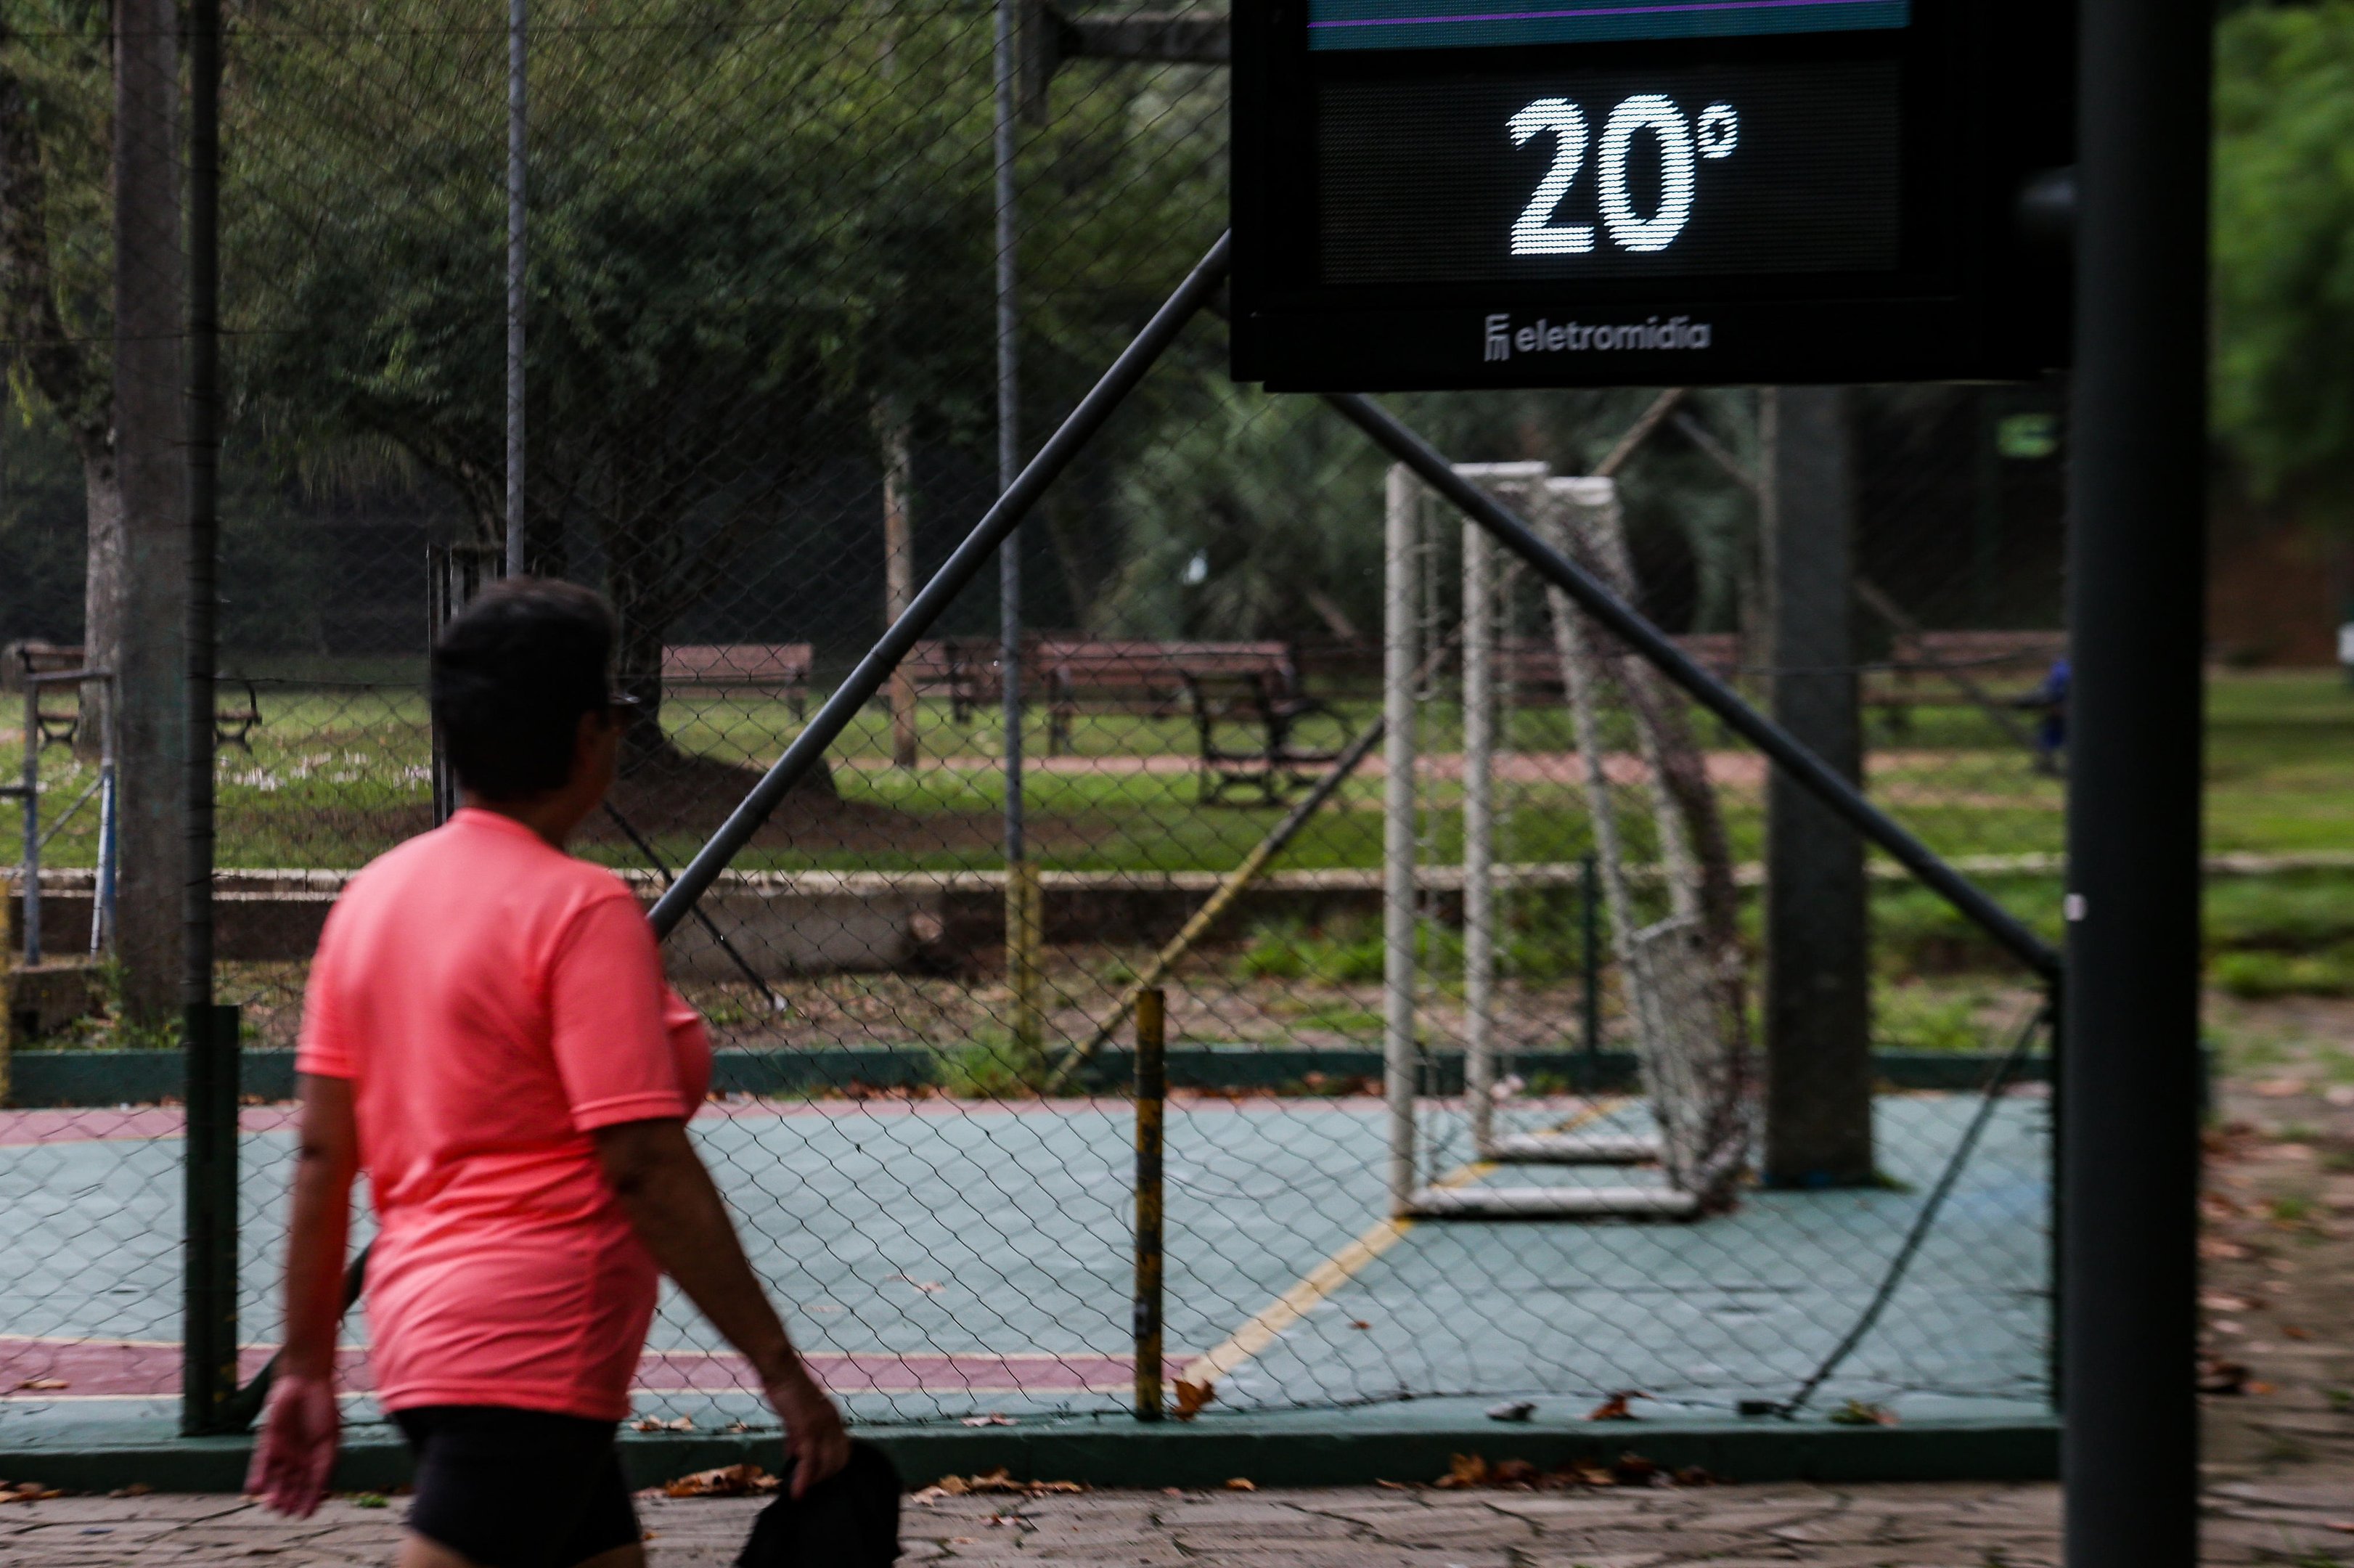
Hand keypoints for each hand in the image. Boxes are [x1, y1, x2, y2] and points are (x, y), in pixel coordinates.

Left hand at [246, 1369, 340, 1516]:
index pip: (313, 1484)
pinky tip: (255, 1490)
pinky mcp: (268, 1442)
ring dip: (273, 1493)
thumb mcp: (329, 1441)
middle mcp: (300, 1456)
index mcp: (319, 1456)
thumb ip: (324, 1466)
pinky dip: (257, 1478)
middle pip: (293, 1485)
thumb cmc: (322, 1409)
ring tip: (271, 1506)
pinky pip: (260, 1464)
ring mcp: (283, 1450)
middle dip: (289, 1500)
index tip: (304, 1515)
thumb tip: (320, 1491)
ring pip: (276, 1478)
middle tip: (285, 1513)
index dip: (309, 1500)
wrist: (304, 1383)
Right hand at [762, 1363, 849, 1498]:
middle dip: (826, 1477)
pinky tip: (796, 1491)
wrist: (780, 1369)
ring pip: (827, 1464)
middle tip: (808, 1487)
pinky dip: (804, 1479)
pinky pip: (809, 1461)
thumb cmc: (785, 1389)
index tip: (817, 1477)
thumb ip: (797, 1435)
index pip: (842, 1450)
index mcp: (833, 1418)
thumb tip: (794, 1454)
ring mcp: (822, 1425)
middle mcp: (833, 1422)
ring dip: (815, 1481)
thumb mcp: (795, 1415)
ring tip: (801, 1491)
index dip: (832, 1467)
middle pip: (840, 1460)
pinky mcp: (808, 1428)